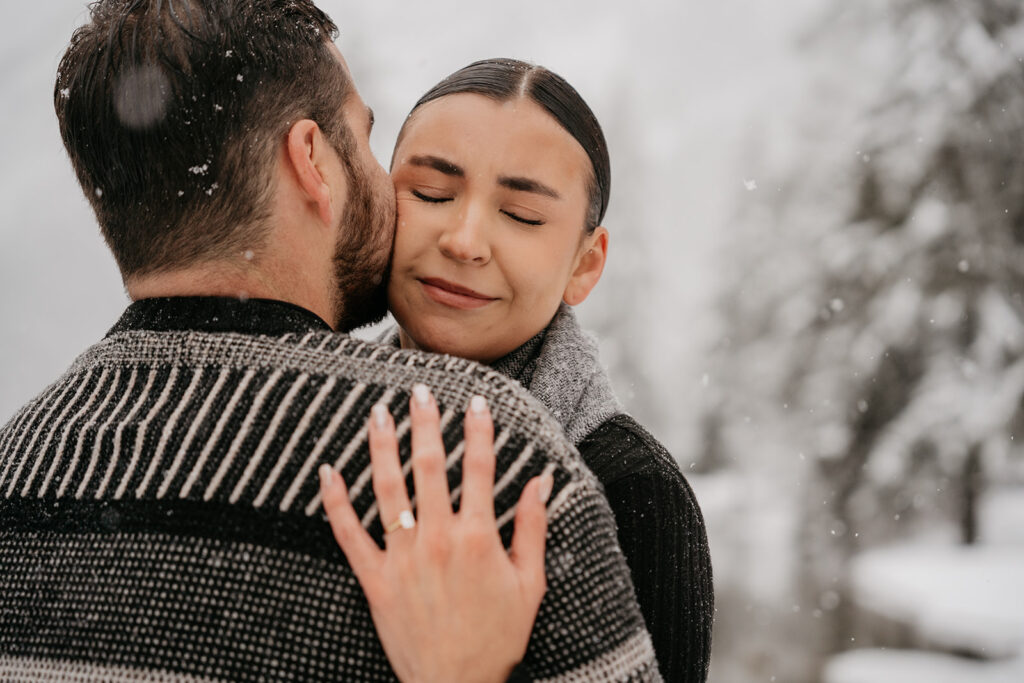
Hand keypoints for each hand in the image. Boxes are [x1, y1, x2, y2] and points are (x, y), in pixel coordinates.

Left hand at [318, 384, 552, 682]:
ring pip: (387, 490)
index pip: (478, 470)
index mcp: (478, 538)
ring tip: (377, 413)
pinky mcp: (375, 580)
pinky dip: (335, 502)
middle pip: (428, 468)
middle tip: (419, 390)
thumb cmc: (498, 638)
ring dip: (382, 447)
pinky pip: (349, 534)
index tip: (474, 401)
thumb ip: (533, 530)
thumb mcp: (530, 585)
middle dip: (424, 424)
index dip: (478, 431)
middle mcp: (438, 540)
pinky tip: (328, 471)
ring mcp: (403, 558)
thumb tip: (542, 482)